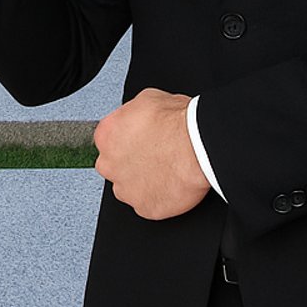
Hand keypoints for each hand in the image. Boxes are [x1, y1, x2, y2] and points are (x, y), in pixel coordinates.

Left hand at [93, 88, 210, 219]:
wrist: (200, 147)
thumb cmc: (178, 124)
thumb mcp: (148, 98)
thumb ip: (132, 112)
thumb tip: (137, 116)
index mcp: (106, 135)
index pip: (108, 140)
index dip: (127, 139)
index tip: (139, 140)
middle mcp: (109, 164)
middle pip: (114, 166)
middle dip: (130, 162)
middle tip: (153, 155)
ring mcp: (126, 189)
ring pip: (129, 187)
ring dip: (142, 181)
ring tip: (165, 171)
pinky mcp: (144, 208)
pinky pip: (148, 204)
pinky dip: (159, 197)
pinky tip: (171, 184)